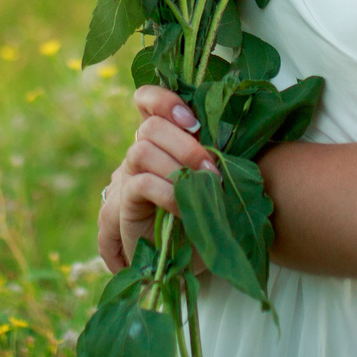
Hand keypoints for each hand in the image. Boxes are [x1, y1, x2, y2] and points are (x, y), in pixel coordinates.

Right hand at [94, 84, 219, 272]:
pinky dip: (167, 191)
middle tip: (211, 168)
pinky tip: (184, 205)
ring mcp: (129, 177)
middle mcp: (141, 152)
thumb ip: (211, 153)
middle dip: (184, 143)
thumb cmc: (207, 211)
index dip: (163, 100)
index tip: (193, 119)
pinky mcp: (125, 205)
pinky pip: (141, 184)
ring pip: (142, 150)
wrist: (189, 257)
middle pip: (150, 126)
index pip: (147, 102)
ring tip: (204, 184)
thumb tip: (231, 133)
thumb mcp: (212, 177)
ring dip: (177, 164)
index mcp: (161, 138)